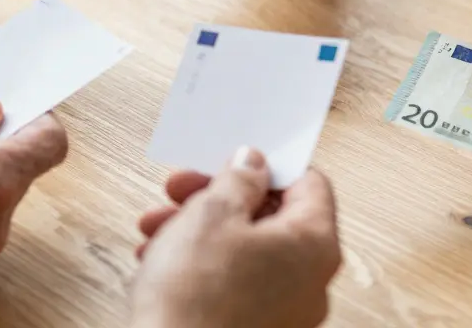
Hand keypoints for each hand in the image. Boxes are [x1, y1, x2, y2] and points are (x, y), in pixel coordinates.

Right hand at [131, 149, 341, 327]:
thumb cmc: (196, 299)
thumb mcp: (212, 215)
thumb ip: (238, 180)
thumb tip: (253, 165)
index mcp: (314, 245)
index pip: (309, 184)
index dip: (268, 165)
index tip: (234, 159)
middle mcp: (310, 283)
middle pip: (271, 219)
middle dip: (218, 199)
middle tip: (181, 190)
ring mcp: (285, 314)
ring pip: (245, 252)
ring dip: (200, 232)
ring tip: (157, 228)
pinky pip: (234, 286)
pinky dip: (202, 268)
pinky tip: (162, 263)